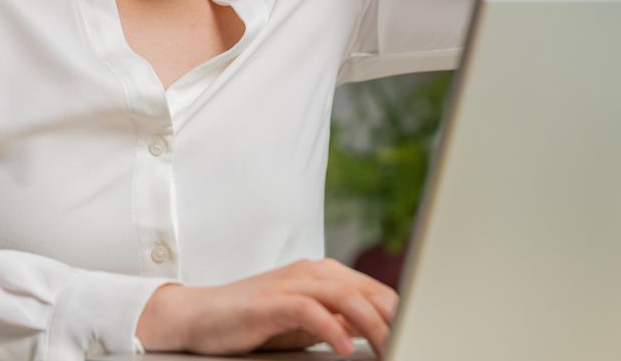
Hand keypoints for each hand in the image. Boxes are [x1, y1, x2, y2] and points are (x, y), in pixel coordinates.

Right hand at [135, 257, 398, 356]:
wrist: (199, 316)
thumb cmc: (254, 321)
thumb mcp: (305, 323)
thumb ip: (338, 322)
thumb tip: (376, 330)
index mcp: (324, 275)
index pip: (373, 290)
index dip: (400, 312)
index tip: (420, 332)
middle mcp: (311, 272)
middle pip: (366, 290)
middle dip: (394, 318)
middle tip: (413, 339)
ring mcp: (290, 284)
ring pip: (344, 297)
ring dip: (372, 324)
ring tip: (389, 347)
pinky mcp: (270, 302)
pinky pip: (309, 311)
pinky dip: (330, 328)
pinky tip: (343, 347)